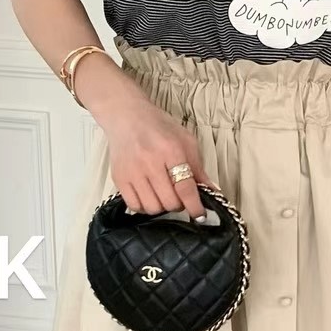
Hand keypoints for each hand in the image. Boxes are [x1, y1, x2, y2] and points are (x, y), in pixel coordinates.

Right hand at [100, 92, 215, 218]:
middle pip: (170, 202)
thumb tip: (211, 191)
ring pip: (153, 207)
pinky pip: (135, 206)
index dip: (195, 206)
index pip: (185, 188)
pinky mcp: (119, 178)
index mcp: (170, 150)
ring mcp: (132, 172)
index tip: (199, 214)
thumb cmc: (157, 127)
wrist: (126, 116)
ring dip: (162, 206)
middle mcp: (150, 162)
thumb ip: (198, 168)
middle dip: (179, 204)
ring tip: (164, 194)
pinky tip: (150, 196)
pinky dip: (145, 206)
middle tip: (179, 196)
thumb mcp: (185, 141)